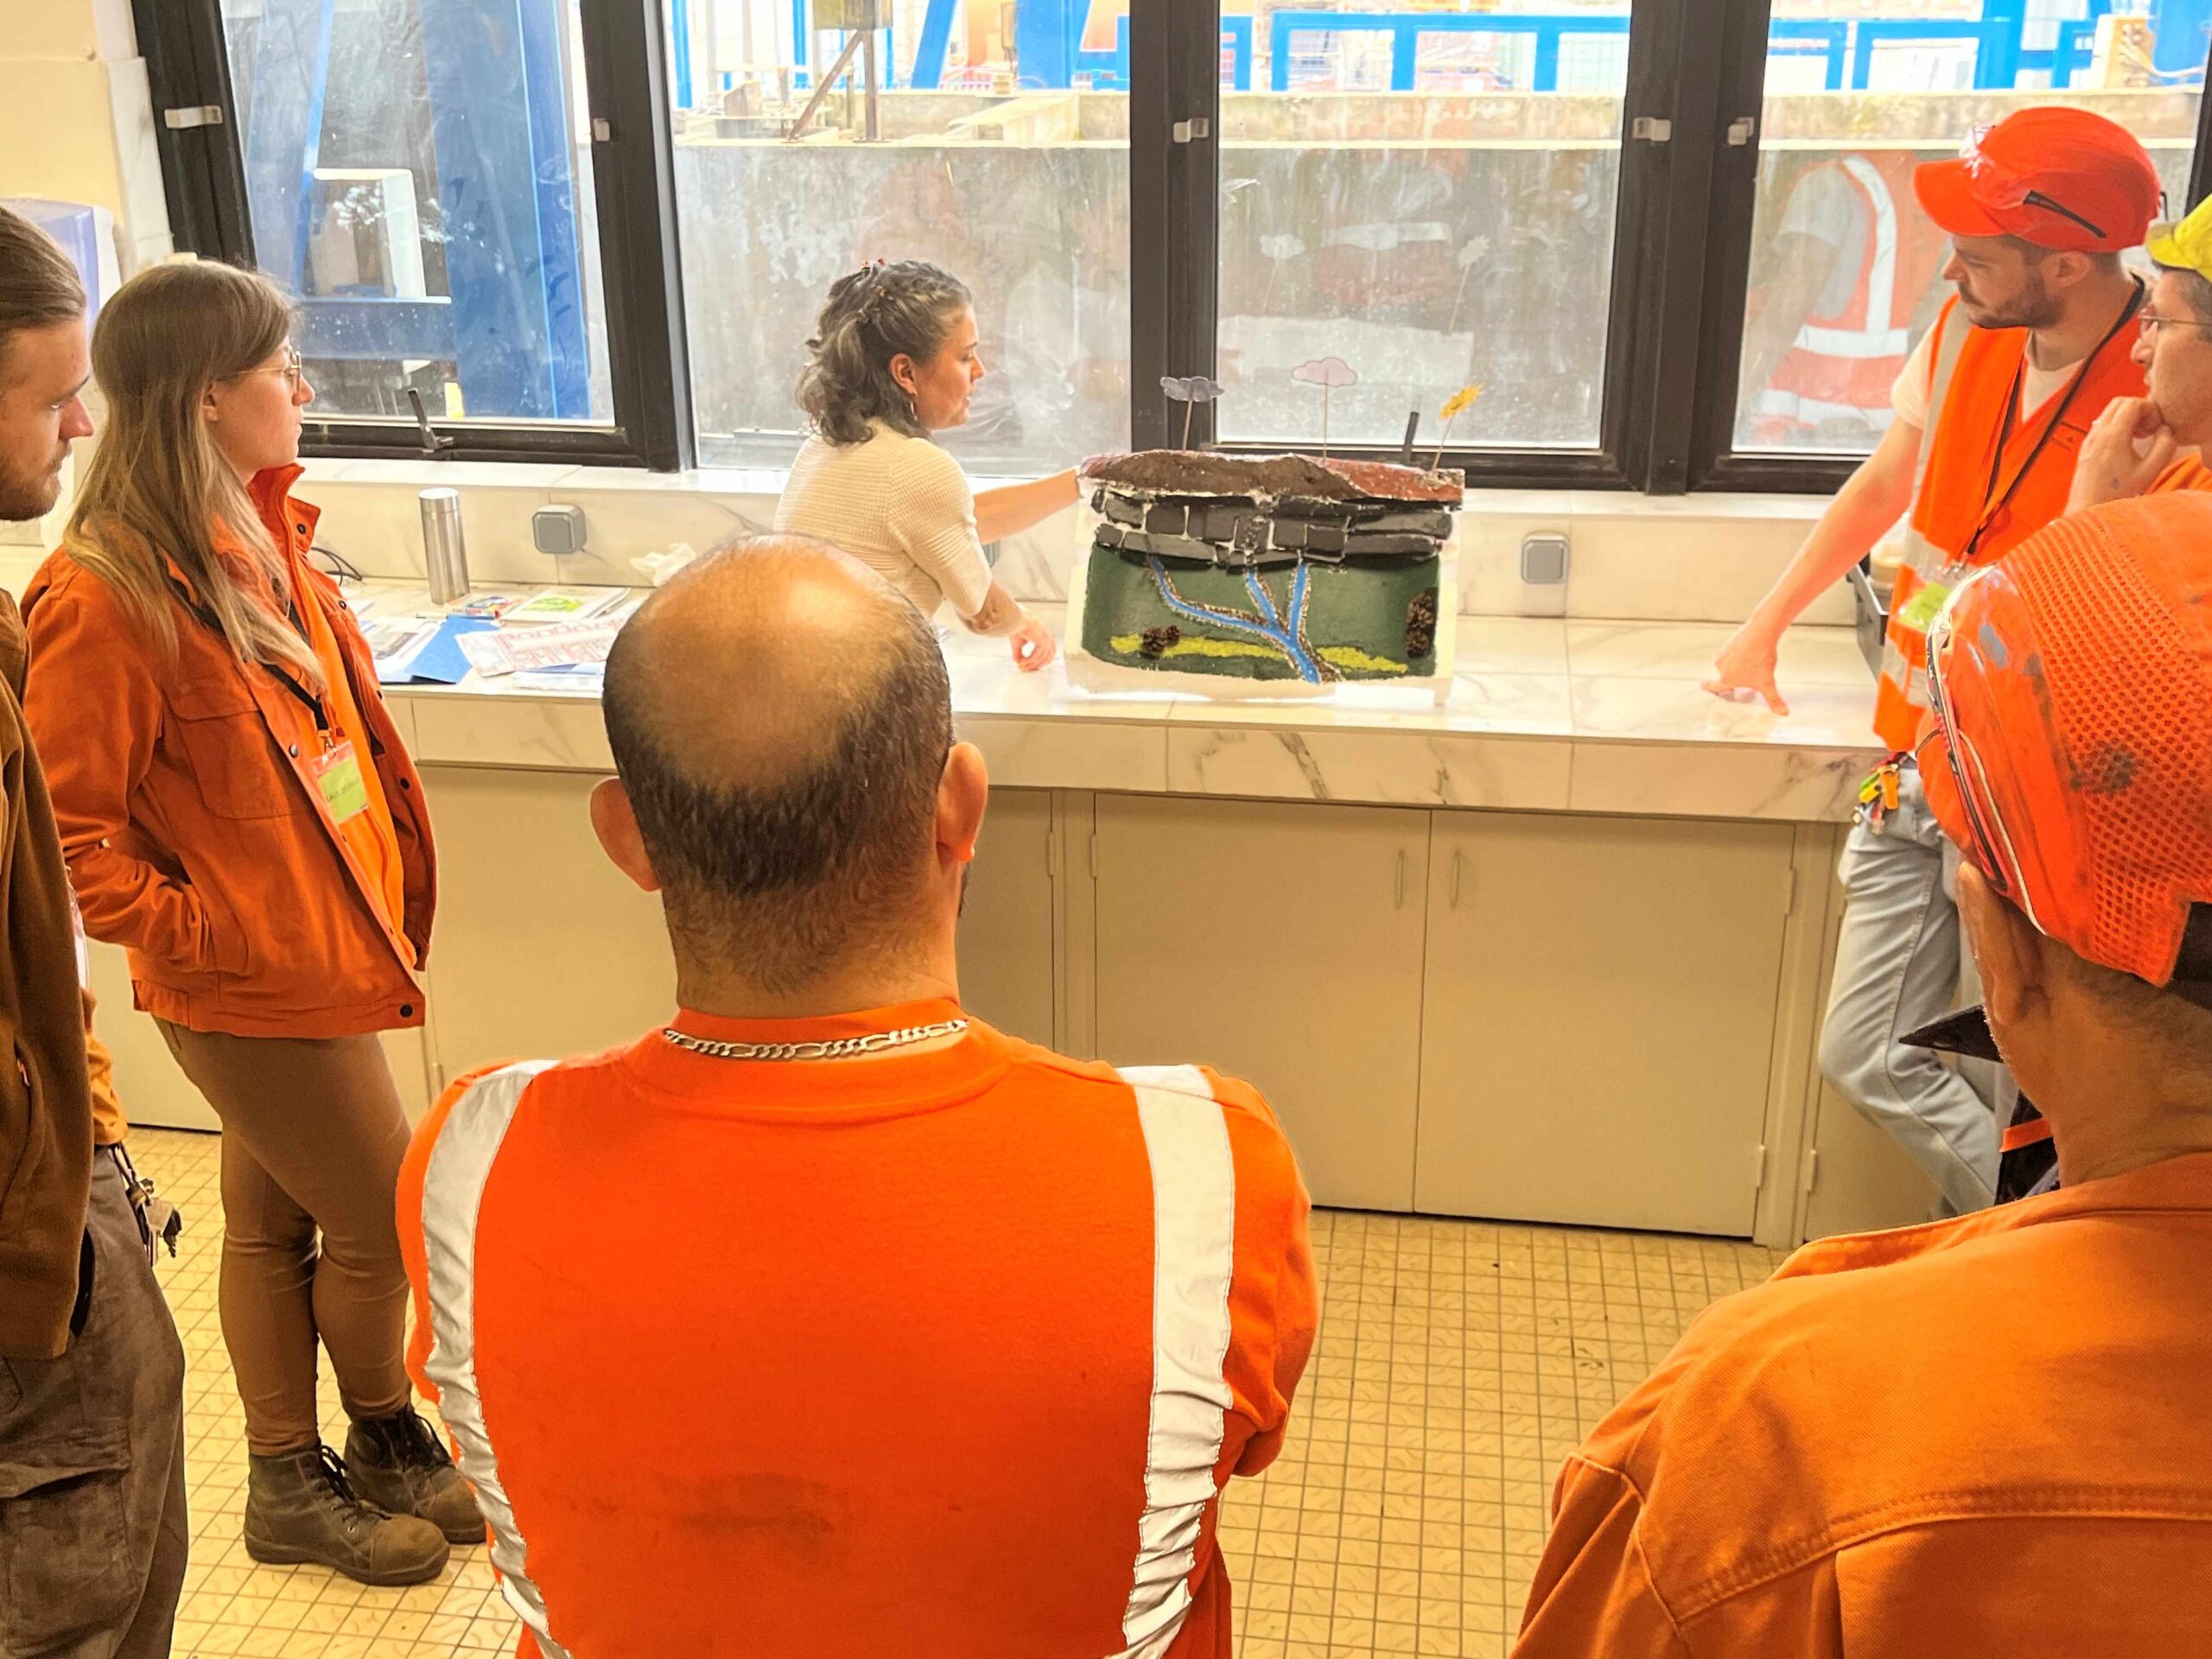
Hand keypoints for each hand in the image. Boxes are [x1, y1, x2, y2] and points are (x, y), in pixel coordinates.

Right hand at [1008, 613, 1057, 673]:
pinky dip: (1030, 661)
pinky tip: (1023, 663)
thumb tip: (1019, 663)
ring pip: (1043, 657)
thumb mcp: (1017, 644)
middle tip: (1029, 669)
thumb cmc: (1016, 628)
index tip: (1034, 666)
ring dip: (1033, 664)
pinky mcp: (1043, 641)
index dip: (1043, 660)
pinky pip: (1038, 655)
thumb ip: (1019, 654)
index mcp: (1044, 634)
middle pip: (1049, 655)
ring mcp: (1047, 638)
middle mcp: (1048, 636)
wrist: (1016, 619)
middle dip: (1039, 664)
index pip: (1049, 650)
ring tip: (1023, 666)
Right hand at [1702, 621, 1788, 716]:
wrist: (1761, 633)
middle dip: (1731, 677)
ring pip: (1726, 663)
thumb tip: (1784, 713)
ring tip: (1750, 663)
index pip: (1712, 686)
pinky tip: (1750, 652)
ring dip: (1733, 665)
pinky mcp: (1728, 643)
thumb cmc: (1761, 658)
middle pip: (1723, 675)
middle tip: (1744, 677)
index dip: (1708, 687)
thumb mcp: (1768, 683)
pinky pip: (1730, 652)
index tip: (1704, 685)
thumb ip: (1774, 700)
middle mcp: (1720, 666)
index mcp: (1726, 679)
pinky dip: (1737, 653)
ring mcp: (1722, 653)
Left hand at [2069, 398, 2177, 512]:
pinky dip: (2117, 427)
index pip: (2132, 402)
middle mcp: (2096, 433)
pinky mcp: (2085, 448)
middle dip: (2139, 409)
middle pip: (2119, 402)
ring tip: (2141, 437)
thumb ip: (2164, 445)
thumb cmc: (2116, 495)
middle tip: (2150, 428)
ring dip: (2128, 417)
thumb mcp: (2150, 471)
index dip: (2150, 409)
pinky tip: (2127, 445)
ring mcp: (2088, 440)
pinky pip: (2102, 426)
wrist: (2087, 511)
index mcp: (2112, 435)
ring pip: (2109, 413)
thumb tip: (2164, 429)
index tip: (2156, 427)